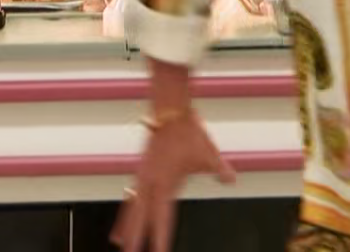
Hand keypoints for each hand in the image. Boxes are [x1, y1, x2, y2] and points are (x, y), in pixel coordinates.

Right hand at [110, 112, 235, 251]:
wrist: (170, 111)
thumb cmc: (189, 133)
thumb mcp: (209, 154)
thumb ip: (219, 169)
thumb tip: (231, 180)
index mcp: (166, 183)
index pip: (162, 218)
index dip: (161, 238)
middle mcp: (150, 182)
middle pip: (139, 217)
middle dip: (134, 238)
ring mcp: (143, 176)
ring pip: (131, 206)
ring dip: (125, 224)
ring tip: (118, 242)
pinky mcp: (141, 169)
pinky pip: (131, 194)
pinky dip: (126, 208)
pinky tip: (126, 212)